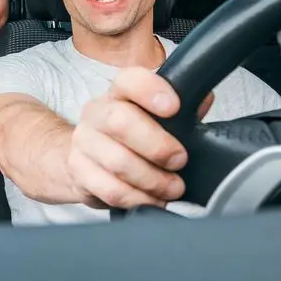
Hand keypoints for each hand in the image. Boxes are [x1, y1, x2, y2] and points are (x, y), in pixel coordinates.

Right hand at [66, 68, 213, 209]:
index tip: (174, 107)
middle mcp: (96, 113)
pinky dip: (137, 199)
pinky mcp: (78, 173)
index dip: (151, 90)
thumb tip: (202, 98)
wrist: (89, 156)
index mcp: (119, 93)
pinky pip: (110, 190)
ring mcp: (84, 143)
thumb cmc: (132, 135)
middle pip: (119, 122)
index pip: (129, 80)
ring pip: (117, 162)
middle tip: (179, 161)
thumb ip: (183, 107)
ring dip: (152, 180)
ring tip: (172, 188)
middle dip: (157, 146)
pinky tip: (153, 199)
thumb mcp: (158, 117)